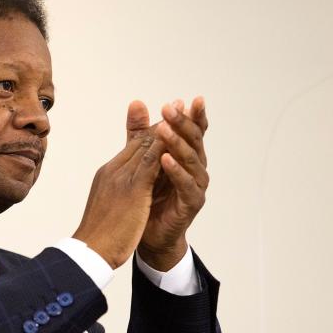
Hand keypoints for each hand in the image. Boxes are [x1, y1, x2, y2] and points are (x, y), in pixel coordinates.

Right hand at [72, 101, 171, 268]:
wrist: (90, 250)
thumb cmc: (98, 233)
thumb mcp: (108, 205)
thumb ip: (118, 190)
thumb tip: (127, 187)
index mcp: (108, 174)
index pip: (132, 147)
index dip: (150, 132)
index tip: (165, 121)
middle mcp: (114, 171)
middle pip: (140, 141)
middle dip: (161, 125)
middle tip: (178, 108)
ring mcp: (122, 178)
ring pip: (146, 147)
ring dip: (166, 131)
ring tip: (182, 116)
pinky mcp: (133, 189)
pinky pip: (152, 163)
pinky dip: (165, 150)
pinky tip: (179, 142)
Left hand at [135, 97, 209, 270]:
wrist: (147, 234)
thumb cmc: (149, 196)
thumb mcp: (142, 159)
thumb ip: (141, 133)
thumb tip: (137, 102)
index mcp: (186, 155)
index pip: (193, 131)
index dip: (194, 115)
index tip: (191, 99)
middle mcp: (195, 168)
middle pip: (194, 140)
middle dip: (182, 123)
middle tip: (170, 108)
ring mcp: (195, 185)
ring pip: (191, 160)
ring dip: (178, 143)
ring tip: (165, 130)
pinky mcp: (191, 203)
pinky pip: (185, 185)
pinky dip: (176, 171)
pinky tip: (166, 160)